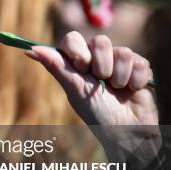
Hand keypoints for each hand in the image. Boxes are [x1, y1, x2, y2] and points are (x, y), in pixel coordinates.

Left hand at [25, 31, 157, 126]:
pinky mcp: (141, 68)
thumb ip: (56, 66)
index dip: (78, 50)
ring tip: (118, 90)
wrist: (126, 131)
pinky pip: (140, 63)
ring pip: (123, 52)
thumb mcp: (74, 89)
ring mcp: (120, 62)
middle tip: (101, 81)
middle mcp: (99, 58)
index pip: (73, 39)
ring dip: (119, 76)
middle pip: (100, 41)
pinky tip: (132, 91)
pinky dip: (135, 81)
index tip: (81, 67)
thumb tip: (29, 49)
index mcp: (78, 61)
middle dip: (101, 65)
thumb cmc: (96, 112)